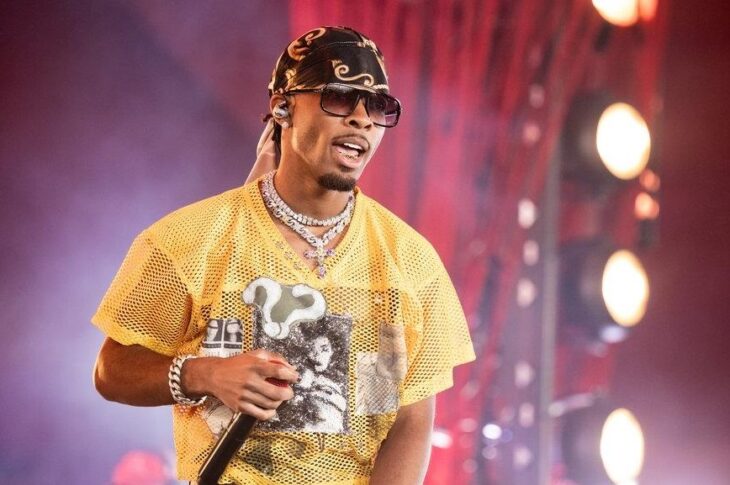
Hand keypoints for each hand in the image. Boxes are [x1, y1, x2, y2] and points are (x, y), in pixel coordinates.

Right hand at [184, 349, 298, 420]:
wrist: (214, 376)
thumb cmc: (237, 364)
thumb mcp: (255, 354)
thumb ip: (274, 358)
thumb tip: (291, 368)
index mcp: (255, 366)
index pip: (279, 371)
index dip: (291, 375)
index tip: (295, 377)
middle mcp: (250, 381)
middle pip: (277, 392)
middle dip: (288, 393)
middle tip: (289, 391)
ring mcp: (244, 395)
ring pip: (270, 404)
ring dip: (279, 402)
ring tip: (279, 398)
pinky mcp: (240, 406)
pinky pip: (260, 414)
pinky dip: (270, 413)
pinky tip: (271, 408)